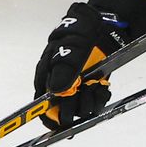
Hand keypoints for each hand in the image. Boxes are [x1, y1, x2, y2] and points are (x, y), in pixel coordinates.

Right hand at [34, 2, 127, 129]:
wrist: (103, 26)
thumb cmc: (80, 32)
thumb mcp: (71, 46)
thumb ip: (64, 68)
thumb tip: (56, 90)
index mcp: (47, 77)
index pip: (42, 105)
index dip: (51, 116)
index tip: (65, 119)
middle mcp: (60, 87)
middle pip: (63, 112)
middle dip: (76, 107)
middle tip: (85, 92)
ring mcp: (77, 89)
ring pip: (81, 110)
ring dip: (90, 101)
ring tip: (95, 84)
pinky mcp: (91, 89)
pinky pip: (95, 104)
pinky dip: (100, 98)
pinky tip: (102, 85)